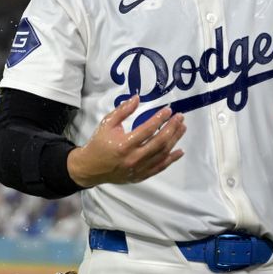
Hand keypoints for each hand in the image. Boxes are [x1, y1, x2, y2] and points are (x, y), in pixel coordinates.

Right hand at [66, 96, 185, 186]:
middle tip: (180, 117)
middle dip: (172, 128)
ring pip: (162, 154)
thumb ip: (123, 111)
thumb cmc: (99, 143)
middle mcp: (133, 158)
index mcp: (124, 144)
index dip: (160, 119)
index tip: (169, 110)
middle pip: (159, 142)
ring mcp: (138, 169)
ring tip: (182, 128)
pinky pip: (159, 167)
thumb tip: (137, 98)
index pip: (147, 129)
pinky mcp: (141, 176)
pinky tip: (180, 151)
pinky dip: (171, 160)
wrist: (90, 168)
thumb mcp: (107, 124)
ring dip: (174, 140)